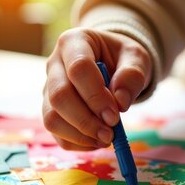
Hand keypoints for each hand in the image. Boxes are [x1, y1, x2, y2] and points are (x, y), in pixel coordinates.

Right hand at [43, 28, 151, 149]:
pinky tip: (96, 141)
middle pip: (59, 96)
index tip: (115, 115)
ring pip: (51, 117)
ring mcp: (48, 88)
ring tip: (106, 139)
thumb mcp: (136, 57)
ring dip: (79, 135)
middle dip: (86, 120)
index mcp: (74, 42)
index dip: (96, 96)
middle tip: (110, 134)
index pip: (78, 69)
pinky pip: (55, 132)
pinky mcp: (50, 109)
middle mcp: (54, 64)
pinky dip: (76, 143)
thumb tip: (120, 102)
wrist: (112, 63)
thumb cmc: (122, 58)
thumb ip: (132, 75)